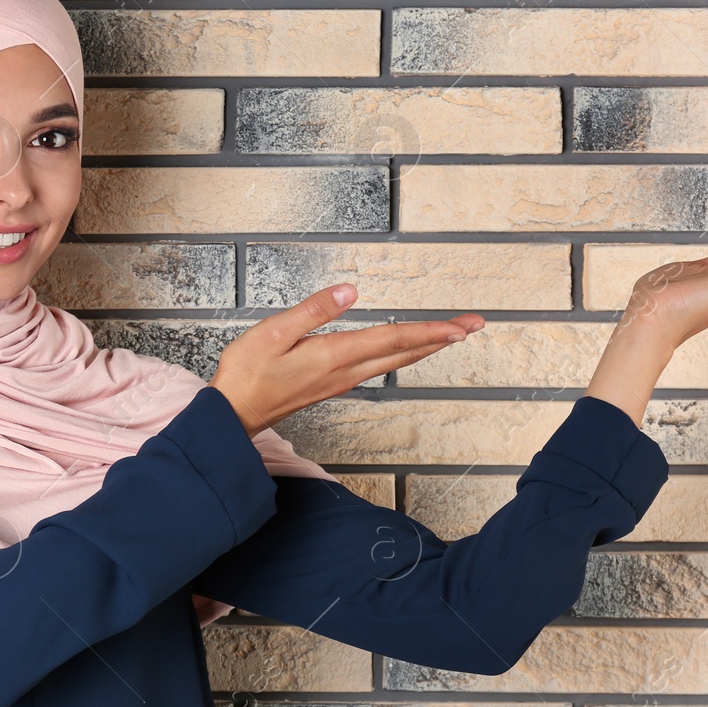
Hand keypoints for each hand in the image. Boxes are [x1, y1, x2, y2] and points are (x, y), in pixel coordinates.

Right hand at [209, 284, 484, 436]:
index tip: (461, 326)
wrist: (233, 414)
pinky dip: (402, 355)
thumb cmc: (247, 375)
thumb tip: (349, 292)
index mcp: (333, 355)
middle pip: (404, 353)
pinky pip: (380, 367)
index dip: (430, 331)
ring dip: (426, 347)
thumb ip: (313, 310)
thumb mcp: (273, 333)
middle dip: (441, 338)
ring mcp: (341, 380)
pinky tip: (406, 350)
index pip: (392, 339)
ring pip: (395, 362)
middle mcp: (345, 371)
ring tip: (451, 335)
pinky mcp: (332, 383)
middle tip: (474, 325)